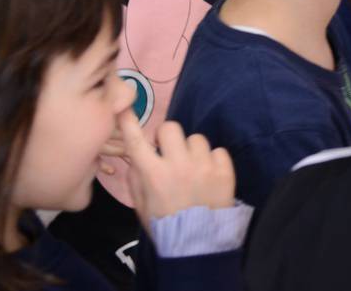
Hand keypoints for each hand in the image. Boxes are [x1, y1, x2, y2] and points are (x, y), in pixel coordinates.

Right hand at [119, 112, 235, 225]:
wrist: (197, 244)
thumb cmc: (164, 224)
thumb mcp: (141, 204)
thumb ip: (137, 178)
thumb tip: (138, 156)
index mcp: (153, 174)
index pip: (137, 141)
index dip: (129, 122)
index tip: (125, 106)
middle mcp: (178, 165)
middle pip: (171, 127)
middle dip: (168, 137)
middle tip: (170, 151)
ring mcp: (203, 166)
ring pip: (197, 138)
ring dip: (193, 151)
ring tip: (194, 170)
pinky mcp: (224, 170)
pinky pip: (218, 151)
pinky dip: (214, 161)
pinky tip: (210, 176)